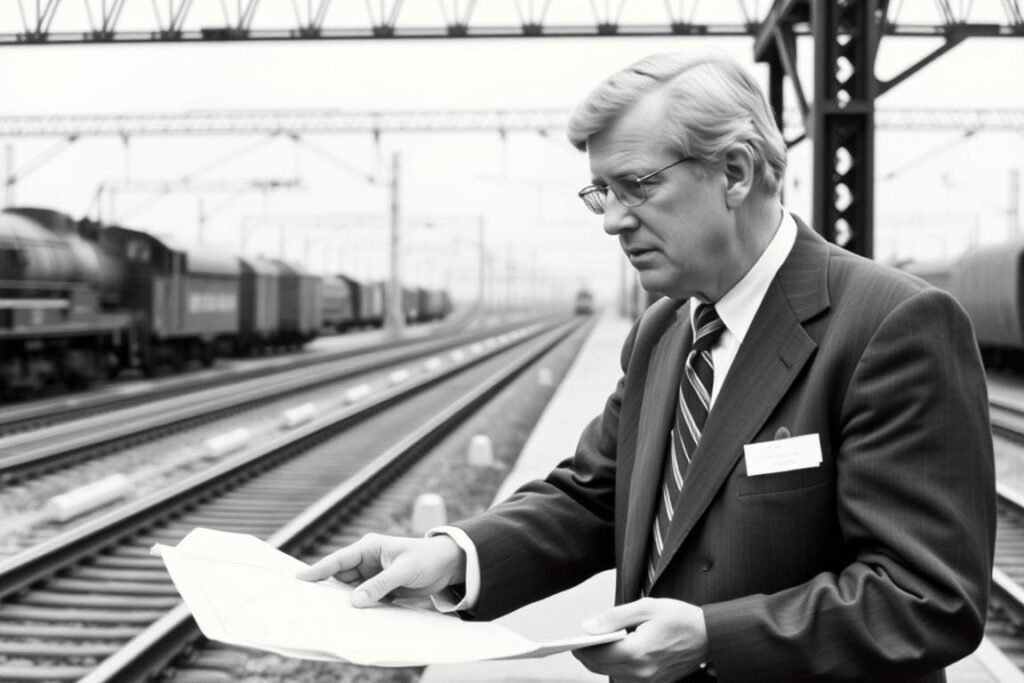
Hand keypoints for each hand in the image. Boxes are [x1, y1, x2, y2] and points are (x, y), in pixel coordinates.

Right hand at [295, 533, 465, 606]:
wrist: (448, 565)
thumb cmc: (427, 558)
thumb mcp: (404, 571)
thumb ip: (380, 585)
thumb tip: (355, 601)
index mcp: (369, 547)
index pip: (338, 560)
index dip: (318, 570)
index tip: (299, 579)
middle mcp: (367, 560)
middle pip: (339, 578)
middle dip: (328, 591)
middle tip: (311, 606)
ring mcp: (372, 575)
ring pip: (350, 590)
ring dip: (345, 601)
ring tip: (330, 615)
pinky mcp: (380, 588)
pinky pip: (364, 599)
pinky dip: (359, 608)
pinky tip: (353, 619)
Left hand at [573, 598, 708, 682]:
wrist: (711, 635)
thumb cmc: (680, 617)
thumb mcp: (646, 607)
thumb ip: (613, 617)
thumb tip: (587, 627)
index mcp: (638, 652)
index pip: (598, 655)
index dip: (581, 648)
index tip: (571, 641)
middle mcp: (642, 673)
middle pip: (602, 668)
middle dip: (587, 656)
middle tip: (578, 644)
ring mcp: (650, 682)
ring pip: (613, 676)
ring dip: (601, 664)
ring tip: (594, 647)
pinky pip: (627, 679)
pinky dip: (616, 669)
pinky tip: (615, 655)